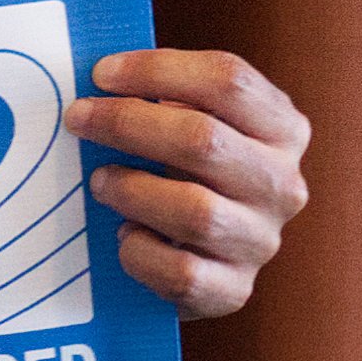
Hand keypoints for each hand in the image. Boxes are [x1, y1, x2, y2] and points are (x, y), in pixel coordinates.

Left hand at [68, 47, 311, 316]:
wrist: (202, 260)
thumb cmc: (185, 175)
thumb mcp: (192, 127)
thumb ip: (166, 99)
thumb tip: (99, 79)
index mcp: (283, 129)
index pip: (228, 81)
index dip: (157, 70)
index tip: (101, 73)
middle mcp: (282, 184)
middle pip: (203, 140)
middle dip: (127, 123)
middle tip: (78, 118)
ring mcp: (262, 241)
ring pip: (194, 211)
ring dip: (131, 190)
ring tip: (100, 181)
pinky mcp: (233, 290)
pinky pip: (180, 272)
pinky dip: (139, 251)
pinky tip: (125, 235)